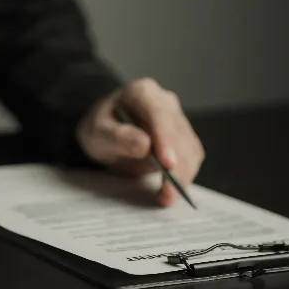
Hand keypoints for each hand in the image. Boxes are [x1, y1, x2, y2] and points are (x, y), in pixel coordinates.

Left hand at [76, 78, 204, 205]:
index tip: (167, 163)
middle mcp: (165, 102)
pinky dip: (184, 176)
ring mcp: (177, 120)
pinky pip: (191, 157)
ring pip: (190, 147)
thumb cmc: (101, 128)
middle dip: (177, 165)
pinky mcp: (184, 138)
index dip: (166, 138)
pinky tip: (169, 190)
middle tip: (167, 192)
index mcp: (142, 92)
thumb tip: (145, 146)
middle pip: (178, 133)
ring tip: (166, 196)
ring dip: (183, 174)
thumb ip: (117, 136)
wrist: (106, 132)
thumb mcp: (96, 132)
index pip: (159, 112)